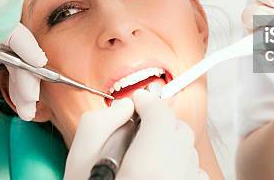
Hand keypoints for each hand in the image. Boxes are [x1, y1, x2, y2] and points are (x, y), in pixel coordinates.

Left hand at [0, 23, 45, 159]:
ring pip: (19, 59)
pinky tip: (25, 107)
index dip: (23, 42)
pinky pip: (16, 70)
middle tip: (31, 97)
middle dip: (27, 71)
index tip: (37, 62)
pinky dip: (23, 89)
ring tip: (27, 110)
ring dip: (28, 85)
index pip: (0, 27)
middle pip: (14, 44)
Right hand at [64, 91, 206, 179]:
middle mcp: (177, 171)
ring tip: (143, 161)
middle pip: (177, 129)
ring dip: (169, 146)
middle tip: (136, 132)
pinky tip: (155, 179)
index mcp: (150, 160)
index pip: (159, 112)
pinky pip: (193, 173)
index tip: (136, 102)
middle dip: (158, 123)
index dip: (146, 102)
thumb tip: (124, 107)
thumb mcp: (80, 161)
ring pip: (187, 151)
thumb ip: (100, 123)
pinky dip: (179, 168)